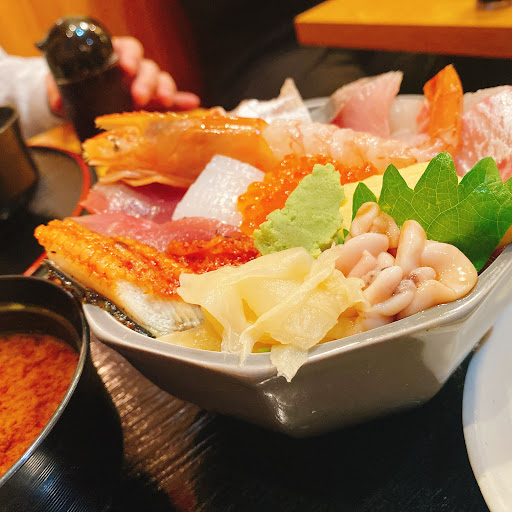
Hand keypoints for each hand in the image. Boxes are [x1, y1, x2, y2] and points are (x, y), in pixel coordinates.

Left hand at [46, 35, 200, 115]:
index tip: (125, 68)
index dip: (130, 56)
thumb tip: (59, 103)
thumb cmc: (76, 92)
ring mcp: (148, 88)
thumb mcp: (64, 89)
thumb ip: (58, 90)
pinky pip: (174, 102)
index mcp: (116, 58)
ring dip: (165, 91)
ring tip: (163, 104)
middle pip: (148, 67)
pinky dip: (184, 103)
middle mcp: (135, 70)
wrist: (81, 108)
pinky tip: (193, 105)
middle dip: (146, 81)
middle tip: (139, 97)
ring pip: (163, 82)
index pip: (128, 49)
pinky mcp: (156, 105)